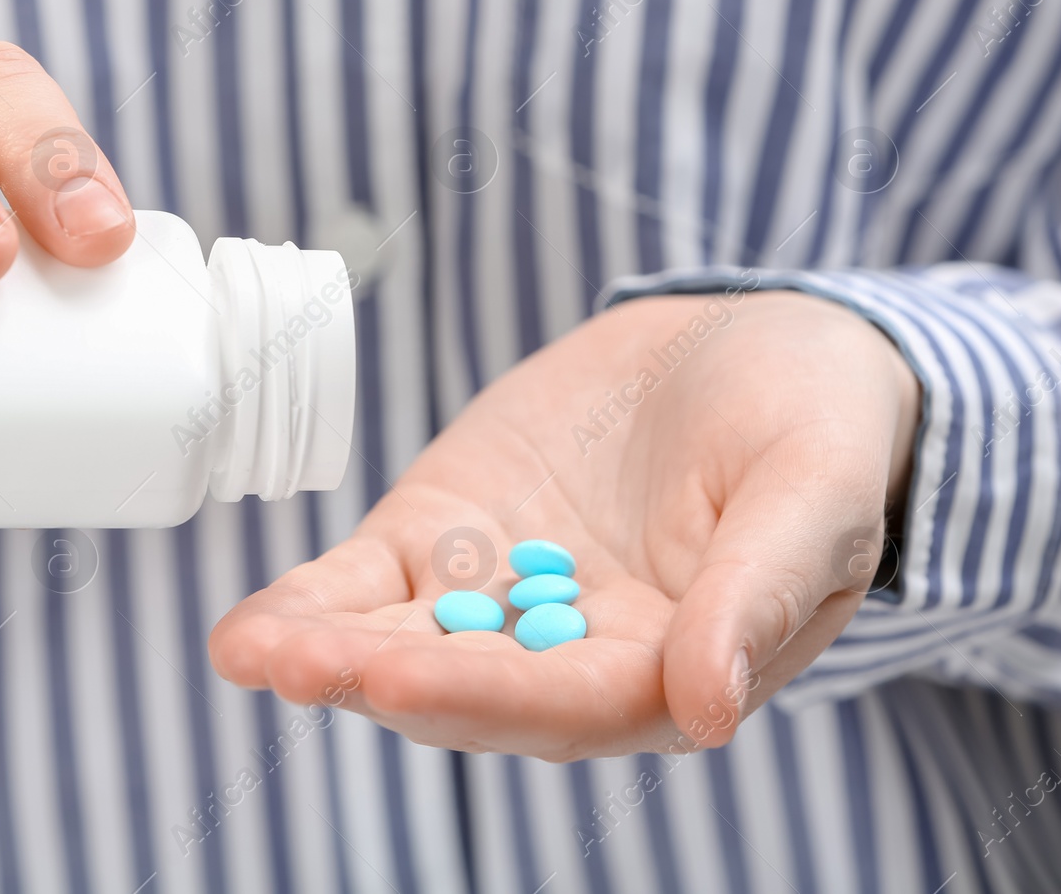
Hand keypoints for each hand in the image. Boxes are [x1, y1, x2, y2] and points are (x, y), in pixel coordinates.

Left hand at [211, 287, 919, 757]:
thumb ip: (761, 592)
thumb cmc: (813, 422)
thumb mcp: (813, 491)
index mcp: (675, 664)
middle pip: (469, 687)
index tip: (398, 680)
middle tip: (295, 666)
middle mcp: (575, 652)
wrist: (752, 349)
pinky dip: (313, 603)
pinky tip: (247, 630)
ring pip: (405, 643)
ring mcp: (502, 598)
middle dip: (381, 680)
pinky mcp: (447, 539)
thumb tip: (709, 709)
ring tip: (251, 651)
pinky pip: (372, 585)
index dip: (486, 693)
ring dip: (327, 653)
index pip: (574, 700)